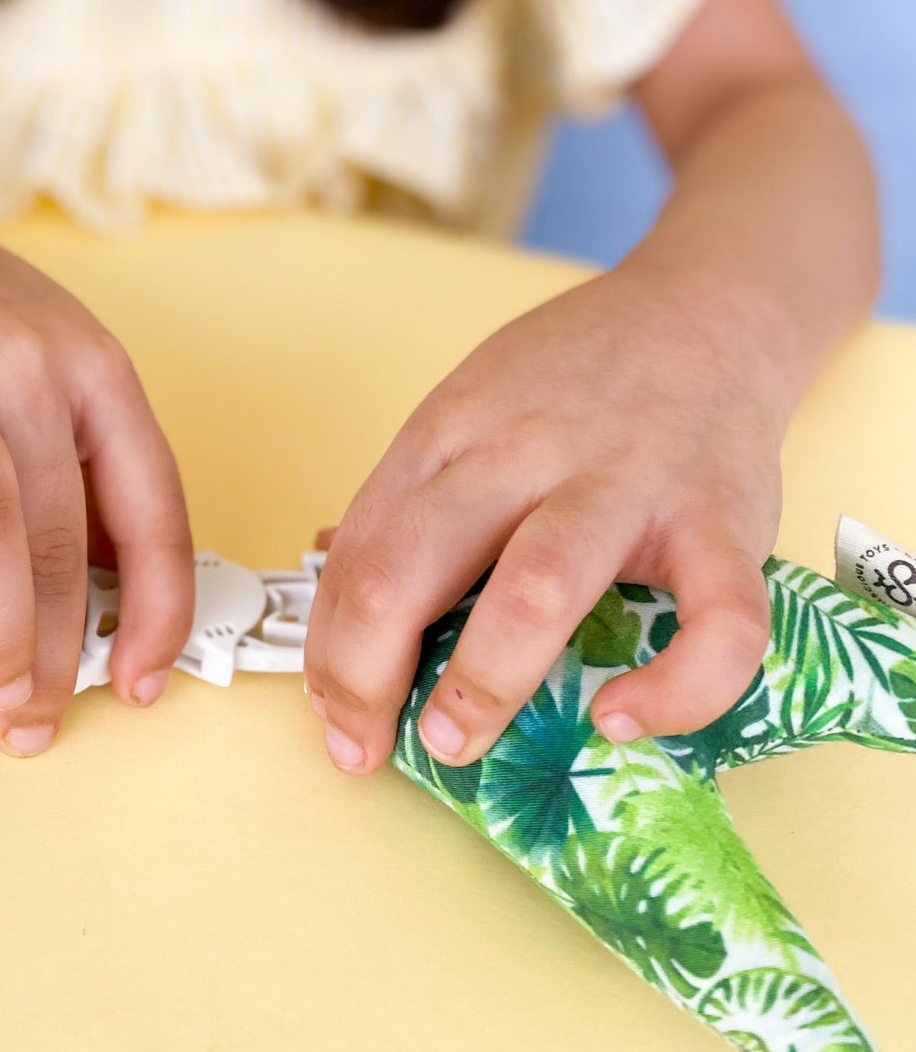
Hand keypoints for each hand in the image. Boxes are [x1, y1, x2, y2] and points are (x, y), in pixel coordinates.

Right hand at [0, 204, 194, 755]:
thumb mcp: (65, 381)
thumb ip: (92, 477)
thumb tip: (120, 610)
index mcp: (98, 373)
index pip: (151, 503)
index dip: (155, 604)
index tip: (137, 682)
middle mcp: (26, 362)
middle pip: (56, 523)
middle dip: (55, 640)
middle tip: (35, 717)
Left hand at [303, 263, 788, 773]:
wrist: (705, 307)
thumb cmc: (577, 375)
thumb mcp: (467, 407)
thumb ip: (410, 492)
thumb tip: (334, 571)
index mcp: (449, 434)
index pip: (357, 553)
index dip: (329, 650)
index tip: (333, 711)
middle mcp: (522, 454)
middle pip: (407, 568)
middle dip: (365, 674)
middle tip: (365, 744)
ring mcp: (624, 485)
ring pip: (533, 586)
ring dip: (480, 681)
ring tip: (454, 740)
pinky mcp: (723, 519)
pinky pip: (713, 624)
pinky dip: (673, 689)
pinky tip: (625, 719)